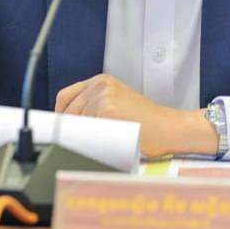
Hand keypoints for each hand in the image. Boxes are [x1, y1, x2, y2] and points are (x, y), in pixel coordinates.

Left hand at [55, 74, 217, 157]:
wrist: (169, 128)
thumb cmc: (146, 122)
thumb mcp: (118, 104)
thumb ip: (95, 106)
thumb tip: (67, 125)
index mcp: (102, 81)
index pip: (65, 97)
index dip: (60, 116)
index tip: (60, 131)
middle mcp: (101, 85)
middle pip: (67, 111)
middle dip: (69, 130)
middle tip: (76, 145)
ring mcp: (103, 96)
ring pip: (75, 122)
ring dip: (79, 138)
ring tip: (94, 147)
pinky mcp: (107, 110)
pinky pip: (86, 131)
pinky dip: (87, 142)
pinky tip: (98, 147)